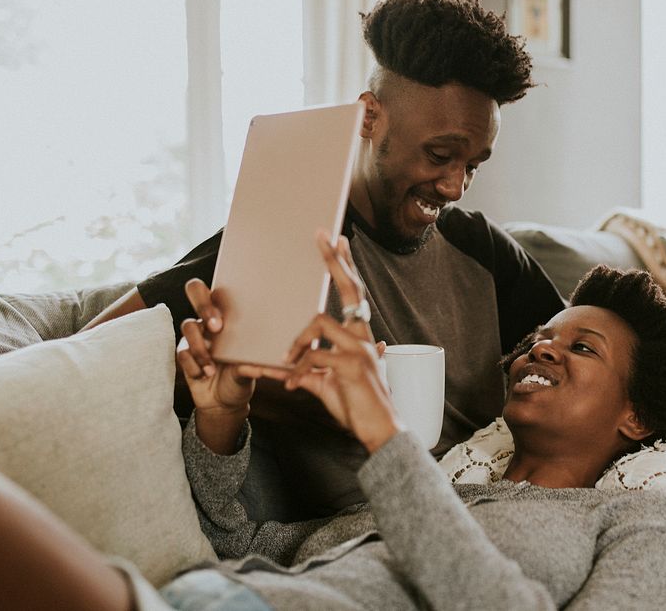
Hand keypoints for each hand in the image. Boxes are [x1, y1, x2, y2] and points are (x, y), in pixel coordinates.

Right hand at [176, 279, 280, 452]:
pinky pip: (182, 352)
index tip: (226, 316)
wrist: (225, 402)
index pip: (220, 288)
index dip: (222, 292)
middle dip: (204, 306)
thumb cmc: (242, 377)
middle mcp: (210, 319)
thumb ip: (253, 366)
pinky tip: (204, 375)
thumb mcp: (251, 371)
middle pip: (196, 291)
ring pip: (188, 325)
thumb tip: (258, 368)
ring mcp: (195, 335)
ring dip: (200, 347)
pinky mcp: (184, 353)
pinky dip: (193, 365)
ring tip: (211, 367)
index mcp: (230, 316)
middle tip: (217, 328)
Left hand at [281, 231, 400, 452]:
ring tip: (284, 360)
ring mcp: (359, 348)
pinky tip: (293, 385)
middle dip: (335, 261)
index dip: (344, 266)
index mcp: (359, 336)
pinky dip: (297, 370)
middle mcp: (363, 336)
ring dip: (296, 342)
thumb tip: (286, 370)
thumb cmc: (359, 407)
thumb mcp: (329, 384)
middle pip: (349, 288)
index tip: (338, 240)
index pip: (353, 293)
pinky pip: (314, 356)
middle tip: (324, 235)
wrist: (381, 432)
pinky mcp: (351, 365)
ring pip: (318, 323)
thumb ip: (311, 371)